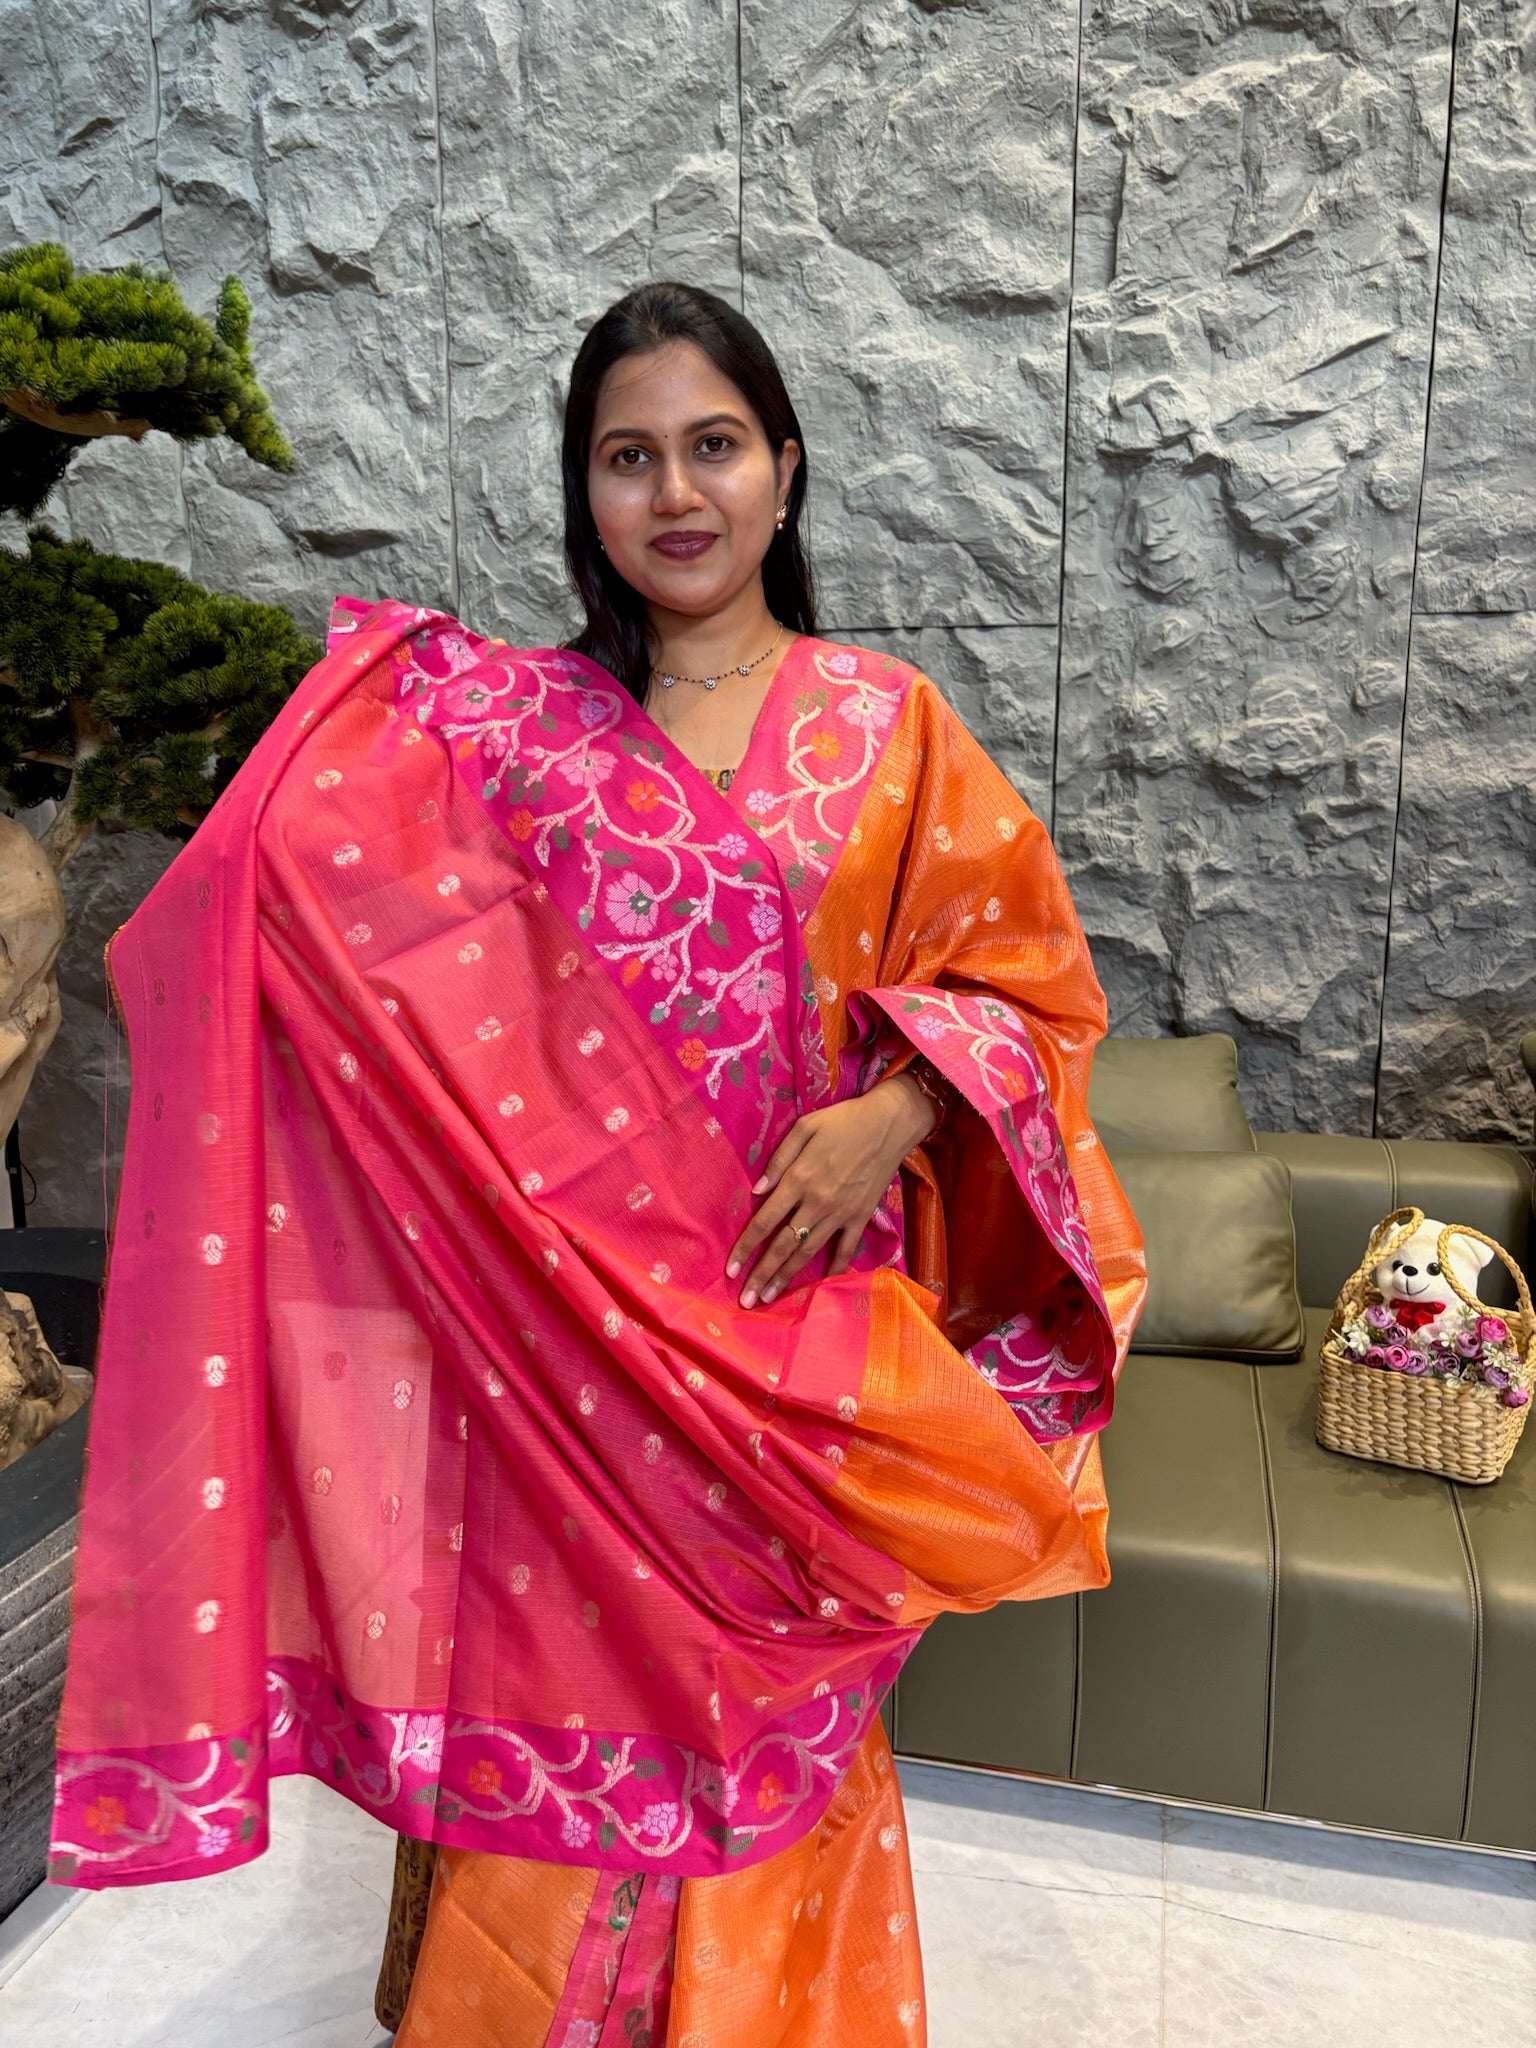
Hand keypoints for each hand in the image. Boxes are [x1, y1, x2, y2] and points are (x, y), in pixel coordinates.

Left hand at [726, 1073, 937, 1307]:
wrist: (890, 1124)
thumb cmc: (843, 1121)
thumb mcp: (805, 1127)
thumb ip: (779, 1159)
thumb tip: (757, 1191)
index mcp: (799, 1180)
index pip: (765, 1221)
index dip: (746, 1247)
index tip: (730, 1270)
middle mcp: (817, 1202)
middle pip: (784, 1245)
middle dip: (762, 1274)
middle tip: (746, 1301)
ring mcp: (841, 1213)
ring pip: (809, 1252)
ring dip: (788, 1277)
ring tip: (770, 1298)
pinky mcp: (861, 1217)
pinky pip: (846, 1249)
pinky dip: (835, 1269)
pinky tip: (822, 1286)